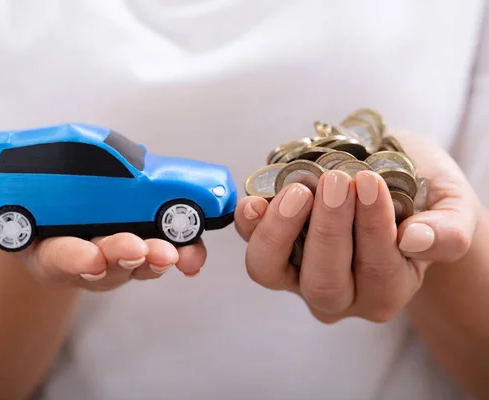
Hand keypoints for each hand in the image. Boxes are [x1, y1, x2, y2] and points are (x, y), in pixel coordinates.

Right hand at [0, 191, 206, 289]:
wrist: (47, 208)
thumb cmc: (18, 207)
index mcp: (48, 249)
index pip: (60, 258)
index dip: (75, 260)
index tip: (91, 257)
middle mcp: (85, 256)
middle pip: (107, 265)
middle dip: (124, 258)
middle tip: (142, 249)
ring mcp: (115, 250)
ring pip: (140, 261)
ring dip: (159, 256)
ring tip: (175, 250)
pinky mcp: (141, 236)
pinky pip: (163, 245)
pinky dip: (180, 247)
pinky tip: (192, 245)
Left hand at [235, 130, 480, 322]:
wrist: (388, 181)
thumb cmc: (420, 198)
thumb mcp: (451, 207)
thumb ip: (447, 232)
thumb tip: (413, 241)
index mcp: (386, 290)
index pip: (377, 271)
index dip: (372, 228)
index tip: (370, 183)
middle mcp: (340, 293)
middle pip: (323, 283)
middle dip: (329, 230)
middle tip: (339, 181)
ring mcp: (297, 273)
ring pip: (272, 271)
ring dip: (281, 230)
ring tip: (301, 189)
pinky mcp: (272, 248)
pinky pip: (251, 246)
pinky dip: (249, 225)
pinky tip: (255, 200)